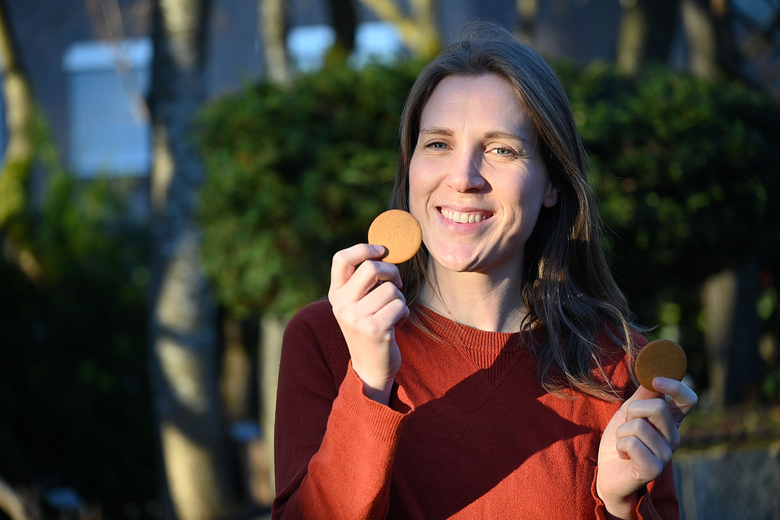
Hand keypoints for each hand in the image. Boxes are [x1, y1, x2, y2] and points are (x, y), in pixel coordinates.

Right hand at [328, 244, 408, 404]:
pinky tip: (396, 325)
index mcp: (335, 295)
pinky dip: (404, 313)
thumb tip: (383, 250)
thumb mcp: (359, 304)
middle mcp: (341, 305)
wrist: (371, 368)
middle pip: (371, 268)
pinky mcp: (374, 329)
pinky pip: (399, 305)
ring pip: (390, 289)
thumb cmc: (370, 328)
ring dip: (399, 298)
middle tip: (397, 283)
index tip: (382, 251)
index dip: (363, 248)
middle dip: (392, 272)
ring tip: (392, 313)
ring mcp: (356, 318)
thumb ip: (364, 281)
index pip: (341, 259)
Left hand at [596, 377, 697, 518]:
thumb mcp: (629, 412)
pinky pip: (633, 443)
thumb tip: (653, 373)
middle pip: (658, 407)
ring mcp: (666, 455)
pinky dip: (621, 445)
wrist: (608, 472)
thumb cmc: (621, 440)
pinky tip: (624, 455)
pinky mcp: (654, 469)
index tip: (655, 379)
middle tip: (627, 424)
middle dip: (632, 411)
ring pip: (639, 425)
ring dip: (622, 432)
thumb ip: (642, 395)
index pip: (688, 400)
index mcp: (671, 421)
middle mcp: (674, 437)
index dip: (675, 386)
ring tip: (624, 443)